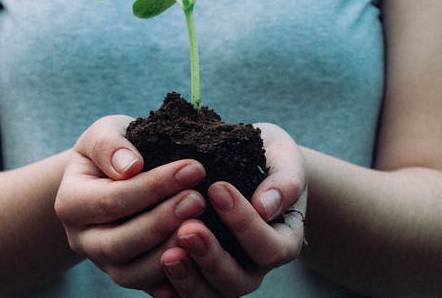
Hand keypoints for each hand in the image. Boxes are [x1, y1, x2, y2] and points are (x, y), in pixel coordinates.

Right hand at [54, 115, 207, 292]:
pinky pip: (150, 286)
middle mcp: (83, 239)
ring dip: (169, 252)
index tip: (193, 168)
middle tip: (199, 199)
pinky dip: (175, 277)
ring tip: (203, 226)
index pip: (112, 200)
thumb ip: (110, 145)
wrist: (113, 177)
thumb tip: (130, 166)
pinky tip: (201, 255)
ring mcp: (105, 264)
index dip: (154, 186)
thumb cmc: (113, 151)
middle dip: (162, 222)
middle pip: (118, 243)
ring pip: (133, 273)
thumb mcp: (105, 133)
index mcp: (71, 203)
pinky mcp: (130, 276)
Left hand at [155, 123, 307, 297]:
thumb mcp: (283, 156)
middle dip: (212, 257)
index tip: (218, 188)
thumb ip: (285, 180)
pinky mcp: (196, 276)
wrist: (241, 160)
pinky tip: (156, 272)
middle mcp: (254, 266)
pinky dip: (170, 288)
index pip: (270, 248)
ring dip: (188, 278)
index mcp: (282, 240)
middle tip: (188, 227)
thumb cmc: (266, 156)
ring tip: (169, 254)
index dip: (245, 224)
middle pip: (238, 281)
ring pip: (209, 295)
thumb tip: (265, 206)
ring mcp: (224, 276)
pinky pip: (183, 294)